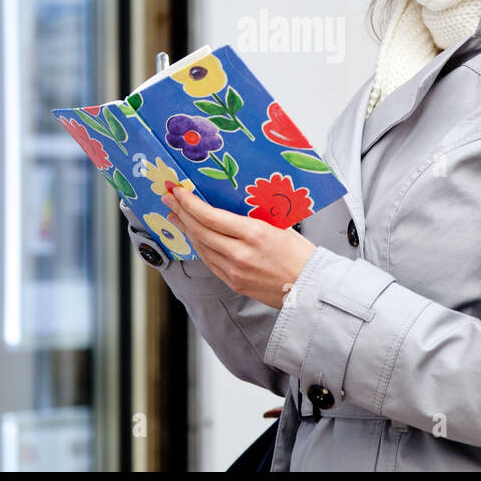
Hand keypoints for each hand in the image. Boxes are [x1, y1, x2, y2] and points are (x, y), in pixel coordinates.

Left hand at [162, 183, 316, 309]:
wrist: (311, 288)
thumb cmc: (301, 254)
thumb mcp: (280, 225)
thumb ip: (255, 215)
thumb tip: (232, 202)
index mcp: (254, 234)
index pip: (211, 216)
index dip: (190, 203)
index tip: (179, 191)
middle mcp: (240, 253)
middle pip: (200, 231)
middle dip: (181, 212)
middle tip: (169, 198)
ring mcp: (235, 271)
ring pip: (201, 247)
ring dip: (186, 229)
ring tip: (176, 215)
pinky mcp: (234, 283)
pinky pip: (210, 262)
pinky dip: (199, 246)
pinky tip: (194, 237)